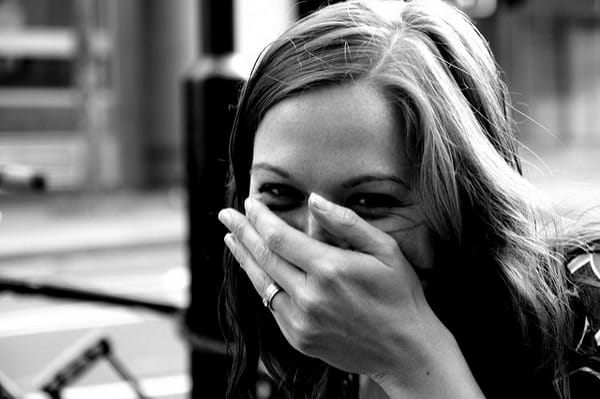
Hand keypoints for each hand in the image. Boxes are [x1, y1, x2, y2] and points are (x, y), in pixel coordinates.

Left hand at [218, 193, 483, 397]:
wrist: (404, 350)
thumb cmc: (400, 295)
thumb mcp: (384, 250)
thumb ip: (346, 223)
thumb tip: (313, 200)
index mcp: (329, 269)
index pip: (279, 237)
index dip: (260, 218)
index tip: (250, 202)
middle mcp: (309, 296)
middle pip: (263, 257)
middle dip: (242, 232)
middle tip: (225, 214)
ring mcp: (301, 320)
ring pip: (261, 282)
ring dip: (244, 258)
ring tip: (230, 239)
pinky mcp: (299, 338)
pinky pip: (272, 306)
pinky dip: (262, 284)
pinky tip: (257, 270)